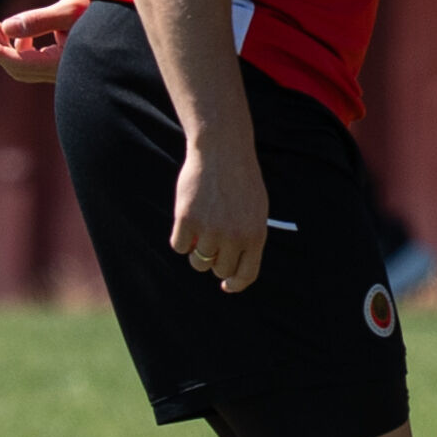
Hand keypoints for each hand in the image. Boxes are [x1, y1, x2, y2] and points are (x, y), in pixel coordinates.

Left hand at [0, 0, 95, 84]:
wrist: (129, 16)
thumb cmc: (103, 10)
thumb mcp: (70, 10)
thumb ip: (39, 19)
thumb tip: (7, 26)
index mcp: (62, 63)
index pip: (20, 63)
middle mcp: (61, 72)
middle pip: (18, 67)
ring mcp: (61, 69)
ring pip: (24, 64)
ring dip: (6, 45)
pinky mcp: (62, 62)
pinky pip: (33, 59)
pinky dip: (20, 45)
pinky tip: (17, 30)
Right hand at [170, 134, 272, 291]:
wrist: (222, 151)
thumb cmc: (241, 180)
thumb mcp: (257, 210)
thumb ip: (249, 239)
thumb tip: (234, 272)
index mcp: (255, 236)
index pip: (246, 275)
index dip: (235, 285)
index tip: (226, 285)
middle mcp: (234, 237)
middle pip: (219, 270)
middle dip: (214, 261)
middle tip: (212, 242)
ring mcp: (209, 229)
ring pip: (198, 261)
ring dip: (197, 250)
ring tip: (201, 227)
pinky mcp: (187, 220)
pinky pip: (180, 245)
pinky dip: (181, 238)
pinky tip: (187, 220)